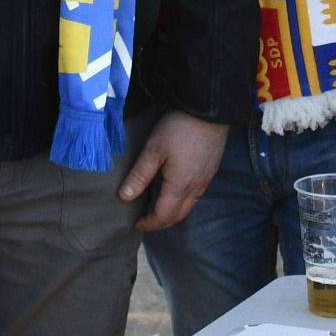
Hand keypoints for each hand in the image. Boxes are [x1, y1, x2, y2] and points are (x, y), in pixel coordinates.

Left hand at [118, 108, 227, 232]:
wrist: (209, 111)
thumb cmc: (179, 128)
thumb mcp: (154, 150)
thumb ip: (139, 175)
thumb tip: (124, 197)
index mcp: (180, 186)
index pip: (163, 216)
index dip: (149, 223)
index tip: (136, 225)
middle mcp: (196, 188)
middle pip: (178, 216)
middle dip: (161, 222)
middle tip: (145, 220)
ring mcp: (206, 180)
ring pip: (189, 206)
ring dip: (172, 212)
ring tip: (157, 206)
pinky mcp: (211, 171)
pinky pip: (196, 195)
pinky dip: (182, 201)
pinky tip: (174, 190)